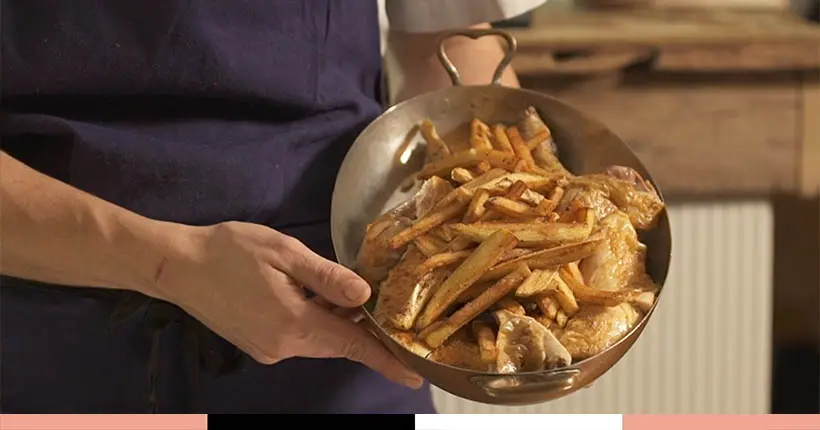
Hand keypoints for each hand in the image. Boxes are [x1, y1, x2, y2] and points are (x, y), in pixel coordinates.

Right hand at [148, 221, 422, 388]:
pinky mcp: (258, 346)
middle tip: (381, 305)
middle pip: (337, 343)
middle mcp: (283, 346)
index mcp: (294, 323)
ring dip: (335, 322)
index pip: (351, 345)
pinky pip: (299, 338)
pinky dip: (314, 321)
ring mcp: (269, 350)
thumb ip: (327, 276)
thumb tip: (365, 295)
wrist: (177, 265)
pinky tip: (310, 297)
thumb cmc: (231, 250)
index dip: (385, 359)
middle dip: (360, 329)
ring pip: (318, 340)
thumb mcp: (284, 252)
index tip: (414, 376)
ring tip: (342, 292)